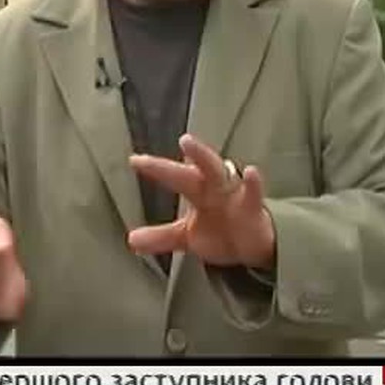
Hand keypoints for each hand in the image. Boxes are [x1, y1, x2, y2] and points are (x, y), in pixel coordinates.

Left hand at [127, 134, 275, 269]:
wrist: (253, 246)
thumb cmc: (219, 230)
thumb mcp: (186, 237)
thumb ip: (161, 237)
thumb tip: (131, 241)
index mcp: (195, 190)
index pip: (174, 175)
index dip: (155, 168)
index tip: (134, 160)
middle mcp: (212, 186)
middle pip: (196, 167)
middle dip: (188, 152)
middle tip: (179, 139)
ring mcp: (231, 193)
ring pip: (217, 171)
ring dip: (204, 156)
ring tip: (192, 145)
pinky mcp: (252, 208)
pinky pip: (252, 195)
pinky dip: (252, 184)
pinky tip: (251, 172)